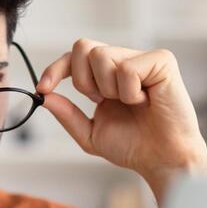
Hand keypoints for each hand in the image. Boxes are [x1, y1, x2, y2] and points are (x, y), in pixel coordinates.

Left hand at [36, 38, 206, 205]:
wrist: (163, 160)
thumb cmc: (134, 146)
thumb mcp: (91, 134)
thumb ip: (67, 114)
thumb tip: (44, 96)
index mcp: (108, 75)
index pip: (75, 56)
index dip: (56, 68)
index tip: (43, 88)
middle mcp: (125, 60)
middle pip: (83, 47)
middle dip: (83, 80)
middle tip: (101, 101)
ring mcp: (144, 59)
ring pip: (102, 55)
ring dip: (109, 89)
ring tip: (131, 104)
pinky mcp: (162, 61)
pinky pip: (127, 68)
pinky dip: (130, 92)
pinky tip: (146, 102)